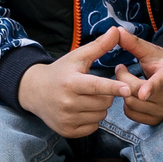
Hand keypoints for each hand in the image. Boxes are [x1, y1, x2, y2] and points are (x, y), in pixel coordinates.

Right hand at [16, 29, 139, 138]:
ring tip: (85, 98)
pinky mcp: (66, 131)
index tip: (128, 89)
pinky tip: (80, 110)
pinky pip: (93, 127)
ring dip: (99, 107)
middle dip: (106, 95)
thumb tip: (117, 30)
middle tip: (92, 88)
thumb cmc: (61, 72)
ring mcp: (66, 118)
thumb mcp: (77, 57)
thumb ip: (99, 46)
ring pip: (101, 115)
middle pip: (105, 102)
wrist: (34, 91)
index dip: (114, 87)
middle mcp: (67, 102)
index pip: (97, 86)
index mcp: (71, 82)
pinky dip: (92, 119)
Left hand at [116, 31, 162, 125]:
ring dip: (123, 91)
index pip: (160, 83)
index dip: (151, 88)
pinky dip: (127, 103)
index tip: (144, 93)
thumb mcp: (152, 51)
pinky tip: (131, 94)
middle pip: (136, 92)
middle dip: (123, 79)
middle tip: (121, 68)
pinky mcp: (156, 120)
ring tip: (127, 81)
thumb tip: (116, 30)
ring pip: (131, 104)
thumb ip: (134, 43)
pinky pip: (131, 114)